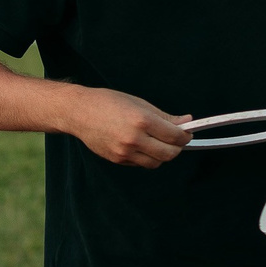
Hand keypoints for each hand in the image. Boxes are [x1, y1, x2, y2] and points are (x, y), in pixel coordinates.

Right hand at [71, 88, 190, 167]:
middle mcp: (134, 138)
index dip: (185, 136)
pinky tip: (142, 145)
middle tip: (176, 140)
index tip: (187, 133)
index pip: (175, 136)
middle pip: (169, 153)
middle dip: (177, 148)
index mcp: (142, 120)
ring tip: (158, 143)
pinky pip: (141, 163)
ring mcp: (125, 152)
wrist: (79, 112)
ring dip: (162, 155)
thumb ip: (164, 117)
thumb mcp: (139, 104)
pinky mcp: (118, 160)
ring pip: (156, 163)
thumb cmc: (108, 102)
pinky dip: (147, 157)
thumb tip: (186, 122)